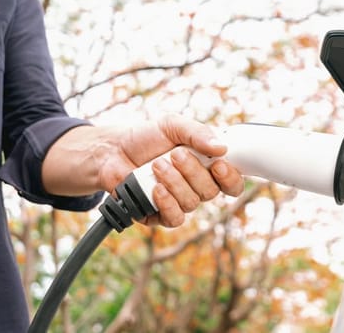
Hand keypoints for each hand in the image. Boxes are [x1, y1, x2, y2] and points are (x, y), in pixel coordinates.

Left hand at [42, 115, 243, 227]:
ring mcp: (179, 202)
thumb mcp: (172, 125)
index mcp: (206, 167)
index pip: (231, 182)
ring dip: (175, 183)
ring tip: (156, 166)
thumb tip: (222, 147)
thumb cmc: (145, 138)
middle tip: (174, 154)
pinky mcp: (160, 215)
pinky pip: (175, 218)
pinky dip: (167, 203)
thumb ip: (198, 133)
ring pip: (192, 203)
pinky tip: (156, 189)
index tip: (219, 164)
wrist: (112, 152)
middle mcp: (196, 187)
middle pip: (211, 192)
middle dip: (193, 172)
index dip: (231, 177)